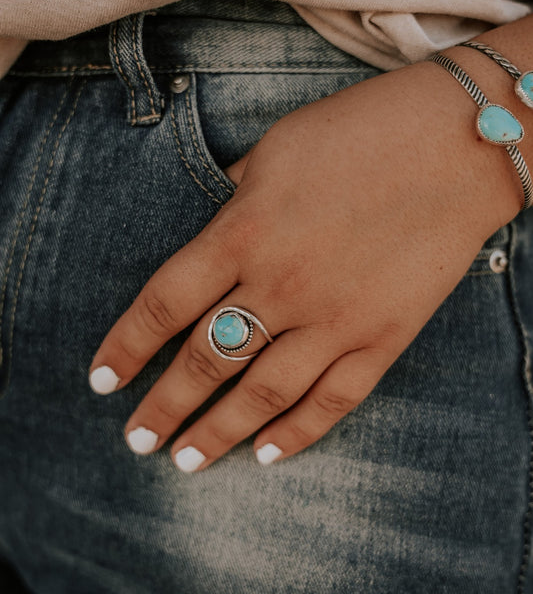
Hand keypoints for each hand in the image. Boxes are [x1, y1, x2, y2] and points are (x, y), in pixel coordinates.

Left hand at [89, 59, 520, 470]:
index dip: (126, 347)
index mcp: (244, 232)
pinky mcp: (384, 338)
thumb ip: (233, 199)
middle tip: (136, 441)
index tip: (102, 381)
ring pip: (263, 394)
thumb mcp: (276, 150)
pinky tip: (266, 455)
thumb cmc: (362, 131)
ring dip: (218, 434)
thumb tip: (207, 232)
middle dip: (163, 408)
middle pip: (205, 362)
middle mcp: (282, 285)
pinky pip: (334, 399)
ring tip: (185, 462)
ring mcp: (336, 319)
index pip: (164, 305)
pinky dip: (298, 433)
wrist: (460, 142)